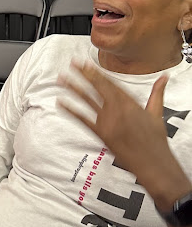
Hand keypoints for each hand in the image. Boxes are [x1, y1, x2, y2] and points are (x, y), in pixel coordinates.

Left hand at [58, 61, 189, 206]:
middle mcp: (118, 109)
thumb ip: (157, 92)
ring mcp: (109, 121)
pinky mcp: (102, 134)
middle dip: (84, 74)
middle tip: (72, 63)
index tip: (86, 63)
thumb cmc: (156, 140)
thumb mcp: (157, 113)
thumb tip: (164, 76)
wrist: (153, 163)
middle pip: (97, 87)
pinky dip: (71, 111)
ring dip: (74, 88)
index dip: (97, 72)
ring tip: (62, 79)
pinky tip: (61, 103)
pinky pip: (83, 120)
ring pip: (88, 100)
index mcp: (131, 102)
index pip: (110, 83)